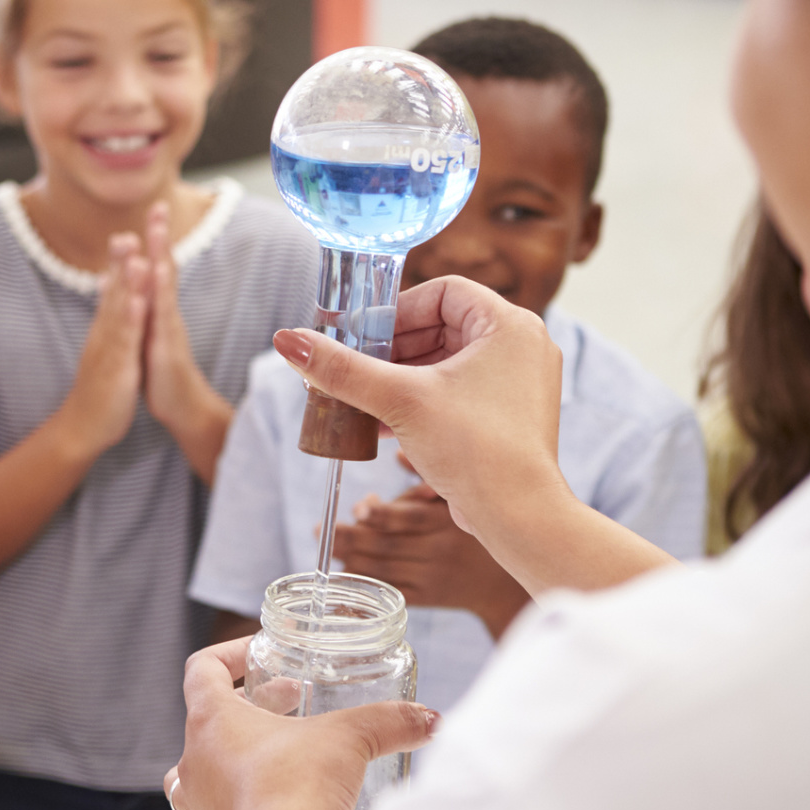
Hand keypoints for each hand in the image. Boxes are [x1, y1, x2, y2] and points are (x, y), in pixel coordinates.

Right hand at [58, 233, 150, 458]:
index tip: (127, 233)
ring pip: (119, 311)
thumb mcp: (103, 349)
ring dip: (127, 284)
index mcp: (105, 329)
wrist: (83, 425)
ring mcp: (109, 349)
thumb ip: (105, 322)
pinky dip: (131, 321)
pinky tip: (138, 303)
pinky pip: (125, 341)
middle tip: (126, 232)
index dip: (119, 262)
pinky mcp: (117, 367)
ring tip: (134, 257)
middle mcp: (104, 333)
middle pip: (113, 292)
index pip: (112, 289)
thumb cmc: (98, 387)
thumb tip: (104, 300)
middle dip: (121, 263)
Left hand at [141, 203, 224, 441]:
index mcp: (159, 309)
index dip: (155, 239)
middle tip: (160, 205)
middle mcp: (167, 312)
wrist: (180, 405)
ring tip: (159, 230)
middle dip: (161, 236)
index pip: (157, 267)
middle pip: (165, 266)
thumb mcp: (150, 333)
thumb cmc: (162, 371)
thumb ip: (146, 308)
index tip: (153, 210)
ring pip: (166, 286)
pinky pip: (164, 314)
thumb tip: (136, 286)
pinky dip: (161, 292)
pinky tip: (158, 273)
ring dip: (162, 256)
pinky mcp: (168, 344)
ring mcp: (169, 326)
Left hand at [163, 638, 437, 809]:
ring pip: (205, 773)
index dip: (230, 654)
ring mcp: (202, 806)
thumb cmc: (297, 789)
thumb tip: (427, 719)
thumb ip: (388, 722)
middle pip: (207, 720)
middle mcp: (195, 762)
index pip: (203, 669)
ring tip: (279, 757)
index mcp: (211, 721)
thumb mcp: (349, 739)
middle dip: (249, 708)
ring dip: (236, 761)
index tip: (261, 656)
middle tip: (290, 705)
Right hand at [272, 277, 564, 546]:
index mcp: (508, 325)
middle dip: (392, 350)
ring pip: (445, 363)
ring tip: (361, 399)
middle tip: (354, 368)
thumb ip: (342, 369)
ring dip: (400, 378)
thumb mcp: (399, 400)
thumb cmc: (476, 449)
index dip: (396, 311)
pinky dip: (420, 400)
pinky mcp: (508, 417)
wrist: (518, 517)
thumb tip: (289, 342)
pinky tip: (381, 424)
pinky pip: (456, 392)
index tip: (362, 336)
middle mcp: (520, 347)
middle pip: (441, 327)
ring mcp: (517, 384)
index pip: (442, 292)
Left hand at [337, 473, 530, 639]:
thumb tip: (399, 454)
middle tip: (322, 528)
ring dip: (349, 556)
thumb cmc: (474, 530)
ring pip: (383, 568)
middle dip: (351, 536)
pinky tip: (343, 571)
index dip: (382, 514)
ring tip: (326, 542)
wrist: (502, 582)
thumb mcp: (460, 498)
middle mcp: (438, 551)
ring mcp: (430, 577)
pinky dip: (364, 582)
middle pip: (388, 544)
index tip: (360, 508)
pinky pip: (389, 591)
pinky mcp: (425, 597)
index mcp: (448, 522)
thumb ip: (429, 476)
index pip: (411, 519)